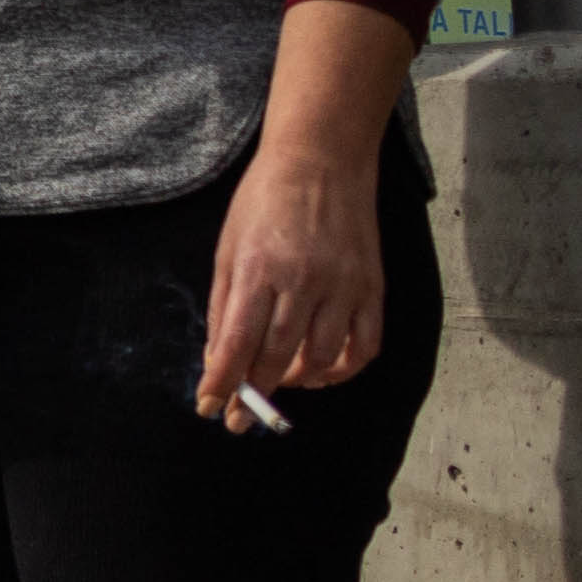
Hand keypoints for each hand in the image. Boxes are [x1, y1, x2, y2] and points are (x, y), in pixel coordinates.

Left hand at [200, 138, 383, 418]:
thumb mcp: (228, 247)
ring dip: (297, 382)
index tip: (209, 408)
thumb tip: (218, 357)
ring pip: (321, 358)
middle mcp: (302, 280)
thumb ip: (224, 304)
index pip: (236, 342)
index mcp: (258, 268)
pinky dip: (344, 370)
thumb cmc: (264, 201)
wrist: (321, 160)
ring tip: (279, 385)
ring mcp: (342, 285)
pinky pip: (364, 346)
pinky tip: (322, 372)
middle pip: (277, 357)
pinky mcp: (371, 287)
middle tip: (240, 420)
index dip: (222, 381)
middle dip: (254, 395)